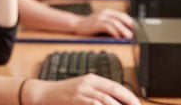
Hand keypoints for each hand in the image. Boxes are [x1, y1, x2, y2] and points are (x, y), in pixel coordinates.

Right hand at [25, 74, 139, 104]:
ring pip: (105, 99)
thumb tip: (114, 101)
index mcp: (92, 79)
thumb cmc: (63, 94)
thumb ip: (97, 94)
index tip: (137, 103)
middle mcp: (88, 82)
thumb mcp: (82, 90)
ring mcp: (81, 90)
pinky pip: (93, 104)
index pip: (116, 86)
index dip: (129, 95)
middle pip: (114, 91)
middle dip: (128, 101)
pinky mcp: (75, 98)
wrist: (43, 93)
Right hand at [74, 8, 134, 38]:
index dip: (130, 22)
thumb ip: (113, 24)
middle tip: (135, 34)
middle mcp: (105, 12)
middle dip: (129, 26)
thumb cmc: (92, 25)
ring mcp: (100, 17)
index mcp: (108, 11)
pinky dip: (114, 32)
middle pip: (120, 18)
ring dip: (123, 30)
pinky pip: (107, 26)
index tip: (137, 30)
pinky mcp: (96, 23)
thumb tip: (126, 32)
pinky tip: (117, 37)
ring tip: (128, 37)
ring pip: (115, 22)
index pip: (123, 15)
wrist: (77, 24)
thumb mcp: (103, 22)